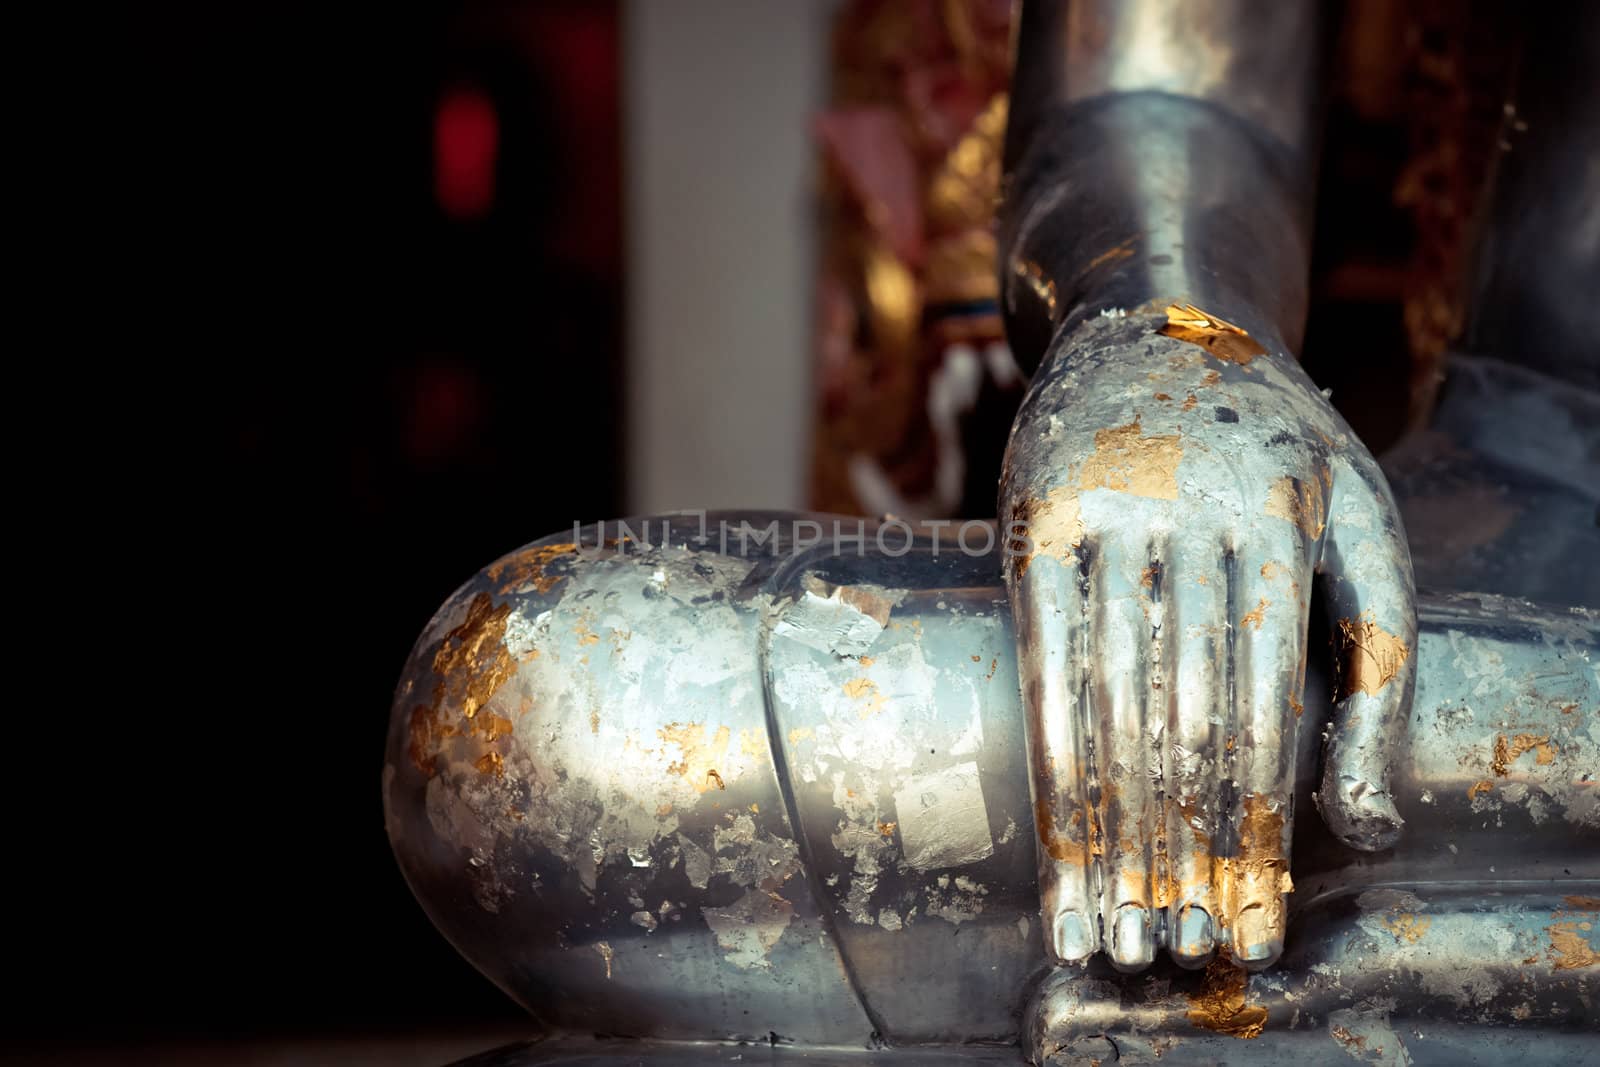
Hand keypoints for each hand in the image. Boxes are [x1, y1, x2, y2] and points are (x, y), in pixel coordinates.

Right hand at [1002, 302, 1415, 970]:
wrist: (1152, 322)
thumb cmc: (1271, 447)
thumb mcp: (1361, 532)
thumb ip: (1377, 675)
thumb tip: (1365, 830)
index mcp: (1285, 517)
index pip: (1270, 707)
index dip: (1260, 827)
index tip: (1253, 924)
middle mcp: (1187, 512)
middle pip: (1182, 719)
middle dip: (1179, 850)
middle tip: (1173, 952)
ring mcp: (1099, 510)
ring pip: (1106, 702)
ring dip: (1108, 830)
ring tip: (1108, 929)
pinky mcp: (1031, 519)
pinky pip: (1039, 663)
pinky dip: (1049, 762)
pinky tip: (1056, 839)